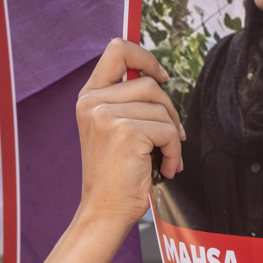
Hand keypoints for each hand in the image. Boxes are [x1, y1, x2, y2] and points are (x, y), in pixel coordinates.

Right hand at [76, 38, 184, 231]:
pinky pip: (168, 131)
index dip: (145, 57)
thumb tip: (161, 79)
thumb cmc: (115, 176)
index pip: (117, 50)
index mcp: (88, 97)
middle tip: (171, 139)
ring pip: (161, 109)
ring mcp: (107, 115)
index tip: (162, 76)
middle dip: (169, 111)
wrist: (105, 211)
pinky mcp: (126, 132)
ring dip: (172, 137)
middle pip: (149, 83)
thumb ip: (127, 102)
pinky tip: (165, 168)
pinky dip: (173, 152)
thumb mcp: (113, 129)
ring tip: (165, 159)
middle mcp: (93, 102)